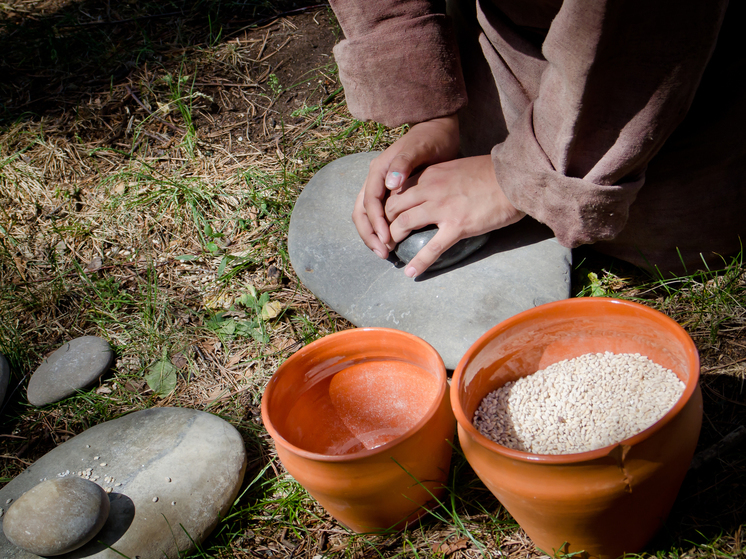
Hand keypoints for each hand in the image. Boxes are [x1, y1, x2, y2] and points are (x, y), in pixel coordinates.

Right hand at [352, 115, 459, 258]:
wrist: (439, 129)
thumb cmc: (431, 138)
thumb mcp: (419, 148)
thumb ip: (404, 163)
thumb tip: (390, 184)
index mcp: (378, 170)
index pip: (369, 202)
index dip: (376, 223)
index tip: (387, 239)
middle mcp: (376, 179)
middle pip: (362, 212)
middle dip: (370, 234)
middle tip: (383, 253)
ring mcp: (382, 186)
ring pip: (367, 215)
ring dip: (373, 234)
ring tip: (385, 252)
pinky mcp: (392, 192)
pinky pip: (379, 213)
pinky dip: (382, 229)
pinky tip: (392, 241)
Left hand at [384, 154, 524, 276]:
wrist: (515, 178)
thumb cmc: (491, 174)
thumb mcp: (456, 168)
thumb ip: (439, 179)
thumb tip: (430, 193)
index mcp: (430, 174)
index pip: (397, 189)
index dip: (388, 205)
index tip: (387, 216)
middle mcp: (431, 189)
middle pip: (393, 207)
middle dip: (384, 223)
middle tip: (386, 236)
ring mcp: (442, 208)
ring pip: (404, 224)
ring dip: (394, 239)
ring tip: (392, 250)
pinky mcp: (457, 226)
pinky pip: (431, 248)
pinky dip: (418, 262)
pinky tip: (410, 272)